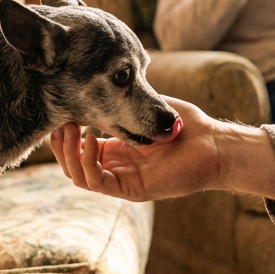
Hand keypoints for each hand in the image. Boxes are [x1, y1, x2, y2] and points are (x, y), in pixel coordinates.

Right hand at [49, 97, 274, 201]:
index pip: (78, 150)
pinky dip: (88, 162)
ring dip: (68, 153)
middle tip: (61, 122)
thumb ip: (123, 102)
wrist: (213, 143)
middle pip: (72, 166)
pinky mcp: (132, 190)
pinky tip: (90, 139)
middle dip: (61, 145)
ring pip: (79, 177)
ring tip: (71, 129)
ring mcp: (123, 181)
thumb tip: (101, 84)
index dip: (65, 135)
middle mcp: (117, 168)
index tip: (61, 113)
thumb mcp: (147, 108)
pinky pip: (98, 182)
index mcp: (117, 152)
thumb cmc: (186, 126)